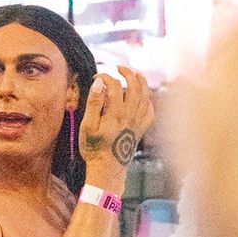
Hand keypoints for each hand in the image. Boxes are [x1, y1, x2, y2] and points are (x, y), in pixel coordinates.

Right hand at [79, 67, 153, 189]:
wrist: (107, 169)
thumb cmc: (93, 148)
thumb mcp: (87, 126)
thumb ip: (93, 103)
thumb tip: (99, 83)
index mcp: (115, 113)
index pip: (114, 85)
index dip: (106, 76)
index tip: (97, 76)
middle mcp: (129, 116)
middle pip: (134, 86)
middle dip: (128, 73)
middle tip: (119, 67)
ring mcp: (137, 123)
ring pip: (145, 96)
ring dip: (141, 82)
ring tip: (135, 73)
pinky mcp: (141, 130)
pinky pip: (150, 111)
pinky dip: (148, 100)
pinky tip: (143, 96)